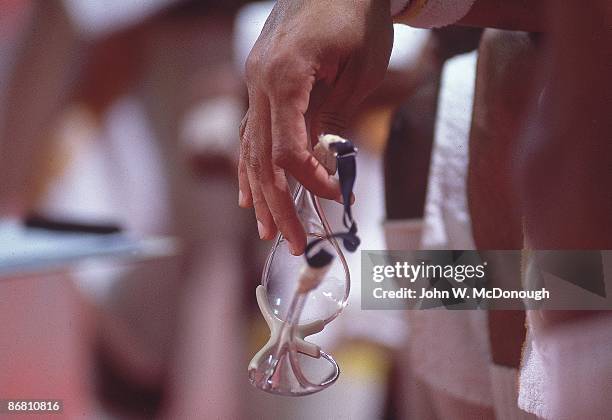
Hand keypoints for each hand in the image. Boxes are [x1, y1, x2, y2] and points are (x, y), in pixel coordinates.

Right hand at [239, 0, 392, 254]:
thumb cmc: (358, 18)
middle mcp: (259, 83)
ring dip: (259, 195)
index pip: (289, 151)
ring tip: (266, 231)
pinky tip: (247, 193)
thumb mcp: (358, 70)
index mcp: (284, 78)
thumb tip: (316, 162)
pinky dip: (249, 166)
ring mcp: (254, 83)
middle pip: (262, 160)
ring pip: (249, 150)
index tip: (340, 197)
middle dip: (278, 207)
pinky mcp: (259, 83)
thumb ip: (331, 117)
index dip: (312, 182)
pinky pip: (248, 132)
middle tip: (294, 245)